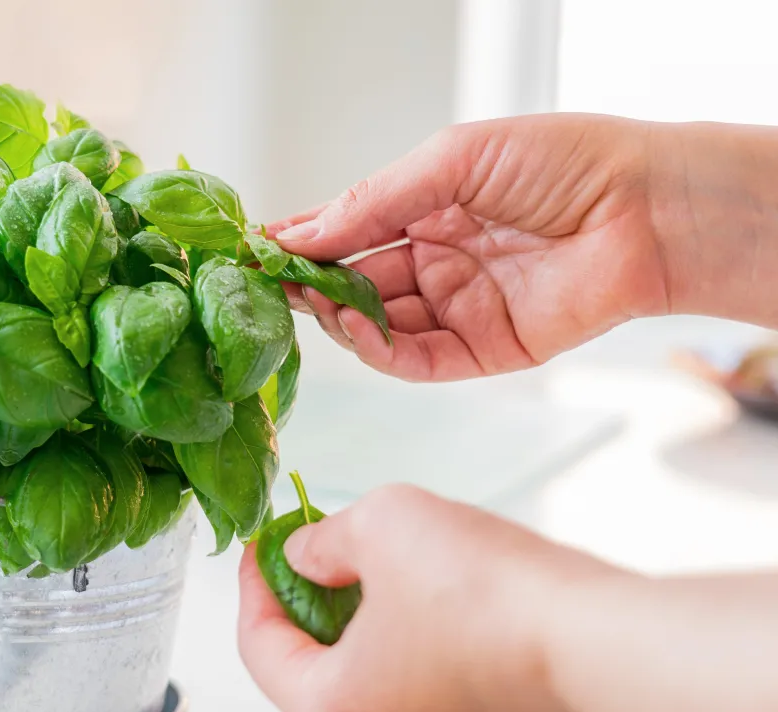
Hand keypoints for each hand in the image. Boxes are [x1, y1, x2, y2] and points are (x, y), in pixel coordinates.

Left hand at [237, 484, 618, 711]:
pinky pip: (410, 675)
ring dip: (353, 614)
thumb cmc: (486, 595)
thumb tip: (304, 553)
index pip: (259, 647)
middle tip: (310, 546)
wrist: (590, 635)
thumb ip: (323, 540)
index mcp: (331, 708)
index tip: (264, 545)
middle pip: (308, 665)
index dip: (254, 584)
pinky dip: (399, 632)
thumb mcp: (378, 526)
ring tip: (367, 557)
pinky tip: (417, 586)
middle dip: (305, 598)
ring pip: (362, 670)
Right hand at [269, 114, 777, 380]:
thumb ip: (376, 200)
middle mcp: (436, 261)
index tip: (255, 247)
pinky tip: (355, 327)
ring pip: (376, 324)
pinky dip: (378, 349)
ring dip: (337, 316)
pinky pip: (416, 359)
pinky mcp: (482, 351)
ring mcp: (456, 308)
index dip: (302, 239)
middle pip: (353, 281)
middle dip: (309, 282)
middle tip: (268, 282)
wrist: (647, 208)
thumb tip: (301, 232)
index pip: (347, 229)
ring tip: (309, 301)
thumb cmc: (563, 163)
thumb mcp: (452, 161)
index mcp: (427, 208)